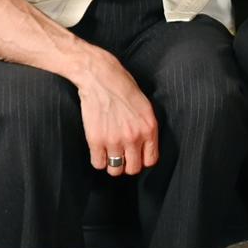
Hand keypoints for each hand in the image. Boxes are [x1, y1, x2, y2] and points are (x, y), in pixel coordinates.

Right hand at [75, 51, 158, 175]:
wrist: (100, 77)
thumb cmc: (123, 86)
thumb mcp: (145, 105)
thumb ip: (146, 127)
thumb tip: (145, 146)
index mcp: (149, 127)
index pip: (151, 160)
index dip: (143, 160)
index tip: (136, 156)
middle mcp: (134, 137)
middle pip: (133, 169)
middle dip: (128, 165)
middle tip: (122, 156)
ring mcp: (114, 140)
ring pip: (115, 170)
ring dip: (112, 164)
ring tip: (110, 153)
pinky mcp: (96, 140)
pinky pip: (98, 164)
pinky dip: (98, 160)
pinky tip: (99, 150)